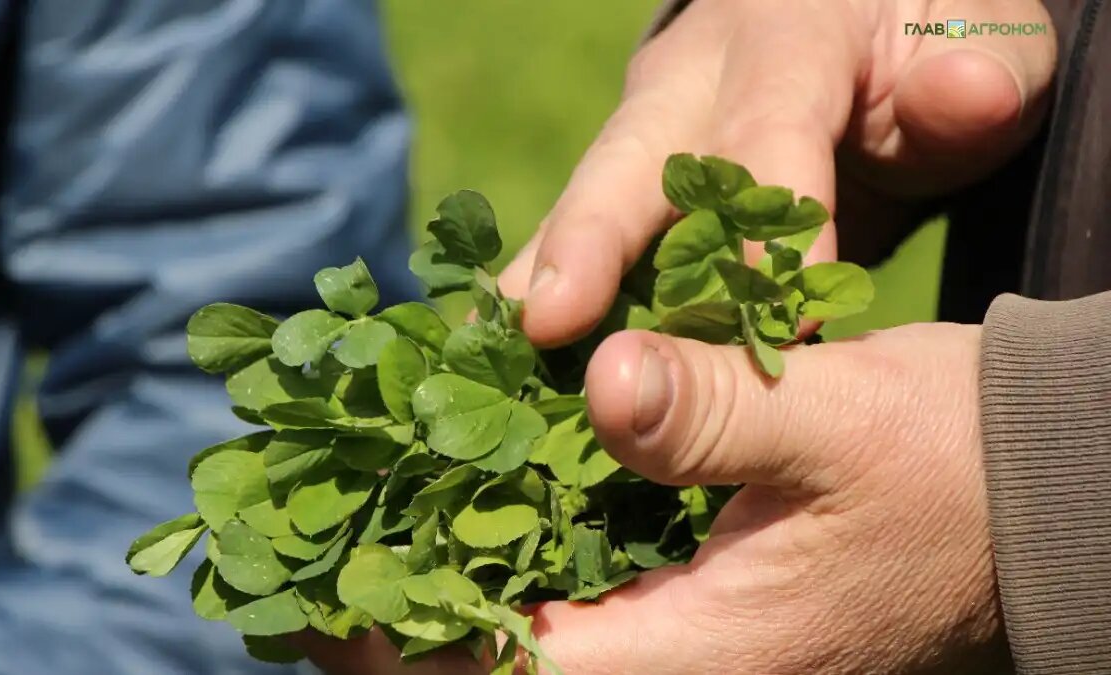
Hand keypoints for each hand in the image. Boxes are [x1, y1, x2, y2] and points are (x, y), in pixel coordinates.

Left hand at [295, 323, 1002, 672]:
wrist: (1027, 487)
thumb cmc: (950, 463)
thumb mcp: (843, 423)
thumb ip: (717, 411)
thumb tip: (594, 377)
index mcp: (707, 649)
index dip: (410, 644)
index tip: (320, 596)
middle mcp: (684, 655)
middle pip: (507, 663)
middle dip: (403, 612)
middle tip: (309, 541)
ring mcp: (690, 628)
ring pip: (533, 622)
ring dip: (445, 571)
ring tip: (358, 509)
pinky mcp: (697, 587)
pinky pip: (576, 578)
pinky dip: (510, 534)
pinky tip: (468, 478)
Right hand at [501, 0, 1054, 347]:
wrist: (852, 38)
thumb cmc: (918, 52)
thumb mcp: (980, 46)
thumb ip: (976, 79)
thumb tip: (961, 96)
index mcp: (785, 35)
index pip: (770, 133)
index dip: (771, 231)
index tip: (781, 332)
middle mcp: (692, 77)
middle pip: (630, 160)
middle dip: (589, 242)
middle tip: (545, 319)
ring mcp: (647, 128)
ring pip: (588, 205)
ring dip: (544, 282)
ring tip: (495, 352)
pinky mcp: (627, 179)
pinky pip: (584, 241)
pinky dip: (550, 298)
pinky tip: (513, 356)